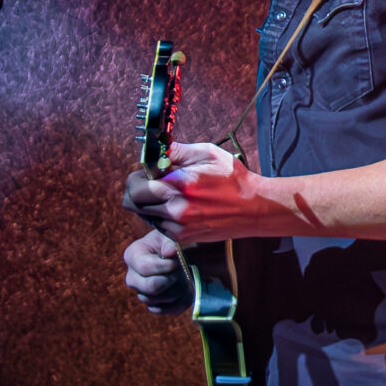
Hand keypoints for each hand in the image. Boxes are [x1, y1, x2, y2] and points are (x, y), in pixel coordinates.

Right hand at [122, 229, 194, 314]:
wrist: (177, 257)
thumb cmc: (170, 243)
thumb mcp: (169, 235)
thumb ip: (169, 240)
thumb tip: (170, 252)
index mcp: (132, 256)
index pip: (146, 267)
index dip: (166, 266)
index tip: (177, 261)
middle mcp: (132, 278)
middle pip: (152, 287)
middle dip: (172, 279)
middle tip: (182, 271)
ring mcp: (141, 293)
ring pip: (160, 300)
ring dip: (178, 290)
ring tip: (184, 278)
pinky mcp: (153, 306)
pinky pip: (167, 310)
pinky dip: (180, 301)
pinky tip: (183, 289)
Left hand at [125, 140, 264, 242]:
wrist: (253, 208)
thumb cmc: (232, 178)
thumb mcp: (207, 154)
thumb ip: (176, 150)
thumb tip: (155, 148)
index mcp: (180, 184)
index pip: (135, 185)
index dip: (138, 176)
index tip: (147, 171)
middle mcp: (175, 209)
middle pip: (132, 203)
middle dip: (138, 190)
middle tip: (152, 182)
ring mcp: (177, 227)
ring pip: (143, 214)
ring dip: (149, 203)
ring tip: (170, 194)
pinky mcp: (181, 238)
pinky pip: (157, 225)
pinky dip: (160, 215)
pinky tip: (177, 206)